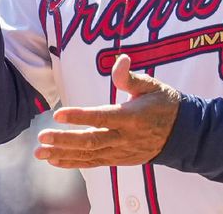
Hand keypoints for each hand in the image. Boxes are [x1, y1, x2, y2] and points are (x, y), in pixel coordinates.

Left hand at [34, 55, 180, 167]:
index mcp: (132, 117)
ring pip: (89, 156)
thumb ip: (131, 76)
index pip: (102, 117)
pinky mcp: (119, 160)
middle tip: (42, 137)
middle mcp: (125, 138)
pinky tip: (55, 160)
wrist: (182, 134)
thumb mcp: (151, 85)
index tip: (58, 114)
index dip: (80, 116)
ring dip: (63, 154)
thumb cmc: (163, 104)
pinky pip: (93, 163)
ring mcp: (121, 152)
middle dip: (64, 140)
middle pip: (91, 141)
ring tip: (40, 152)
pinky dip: (73, 163)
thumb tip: (120, 59)